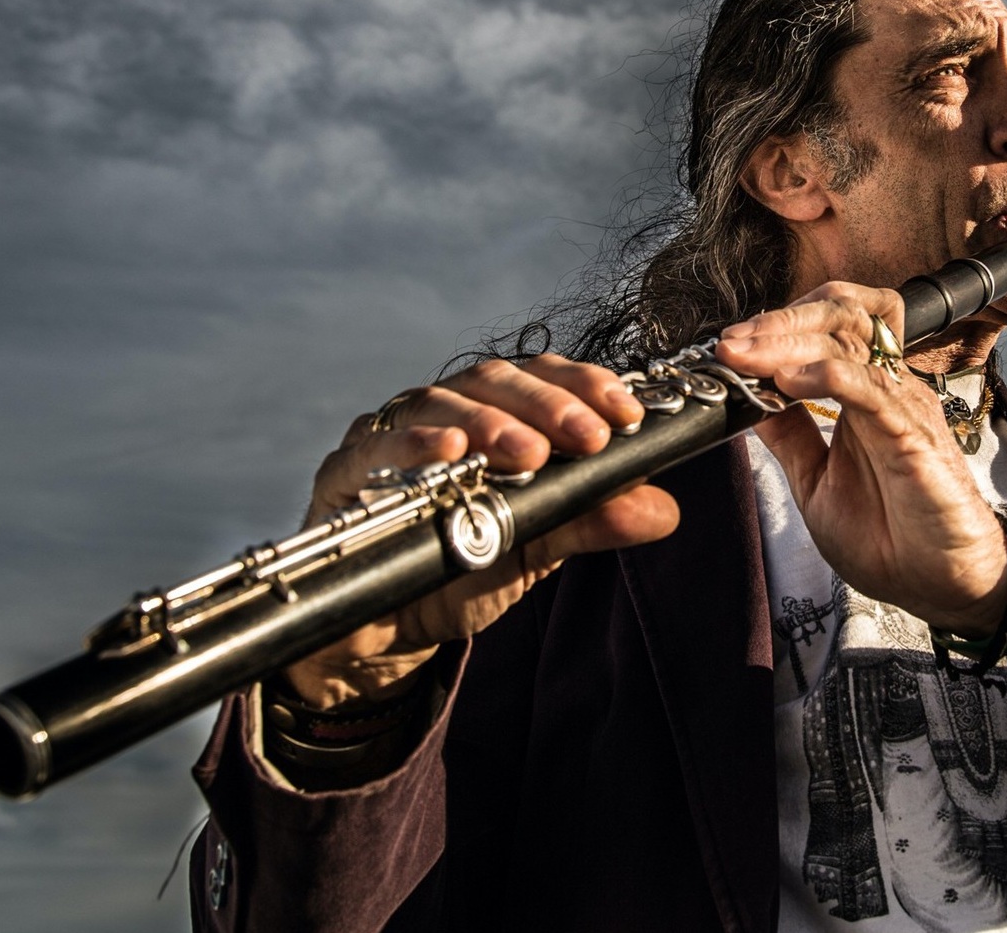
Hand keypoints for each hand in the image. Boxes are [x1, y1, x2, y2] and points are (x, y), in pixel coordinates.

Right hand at [285, 355, 679, 707]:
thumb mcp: (537, 548)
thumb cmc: (462, 569)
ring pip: (439, 402)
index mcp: (496, 417)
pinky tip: (447, 452)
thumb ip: (590, 519)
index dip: (586, 386)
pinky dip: (412, 444)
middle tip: (588, 437)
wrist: (384, 628)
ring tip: (528, 453)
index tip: (626, 414)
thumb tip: (663, 509)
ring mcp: (390, 436)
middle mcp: (444, 413)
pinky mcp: (343, 472)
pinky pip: (374, 446)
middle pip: (495, 380)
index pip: (544, 378)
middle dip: (548, 405)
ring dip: (488, 424)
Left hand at [714, 285, 1006, 634]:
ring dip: (787, 340)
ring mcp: (901, 403)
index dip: (778, 322)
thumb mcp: (815, 480)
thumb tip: (748, 397)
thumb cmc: (889, 537)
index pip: (829, 323)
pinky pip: (870, 387)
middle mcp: (885, 386)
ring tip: (745, 355)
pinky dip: (825, 375)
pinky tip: (788, 382)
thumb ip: (788, 435)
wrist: (938, 584)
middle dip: (778, 318)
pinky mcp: (912, 433)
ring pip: (850, 339)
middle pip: (840, 314)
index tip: (730, 346)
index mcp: (865, 391)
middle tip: (730, 343)